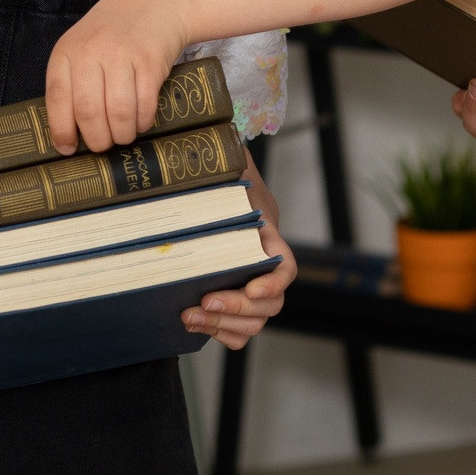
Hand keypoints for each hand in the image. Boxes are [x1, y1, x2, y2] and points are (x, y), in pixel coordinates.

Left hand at [45, 0, 191, 153]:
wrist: (154, 5)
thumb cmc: (111, 36)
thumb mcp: (80, 49)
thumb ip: (71, 84)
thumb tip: (67, 136)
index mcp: (66, 51)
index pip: (57, 97)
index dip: (61, 130)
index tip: (68, 149)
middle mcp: (91, 51)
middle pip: (88, 111)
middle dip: (97, 139)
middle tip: (102, 145)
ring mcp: (122, 55)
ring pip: (118, 112)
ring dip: (122, 134)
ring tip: (123, 135)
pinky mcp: (150, 61)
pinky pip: (144, 104)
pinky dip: (143, 121)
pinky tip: (141, 121)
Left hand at [185, 160, 293, 348]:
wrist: (216, 203)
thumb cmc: (223, 184)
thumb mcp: (229, 170)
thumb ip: (231, 163)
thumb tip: (225, 140)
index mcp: (268, 239)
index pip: (286, 268)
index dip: (274, 281)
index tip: (253, 285)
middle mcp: (264, 269)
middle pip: (269, 304)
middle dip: (238, 307)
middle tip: (203, 302)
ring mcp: (249, 289)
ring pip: (254, 322)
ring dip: (224, 324)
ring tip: (189, 315)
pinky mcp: (232, 303)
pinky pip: (239, 332)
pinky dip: (220, 334)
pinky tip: (192, 323)